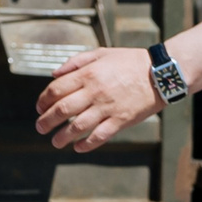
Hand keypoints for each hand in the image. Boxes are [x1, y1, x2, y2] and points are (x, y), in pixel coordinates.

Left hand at [34, 47, 162, 151]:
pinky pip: (100, 136)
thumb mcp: (101, 53)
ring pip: (78, 126)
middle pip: (62, 109)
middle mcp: (95, 91)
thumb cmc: (129, 61)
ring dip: (63, 136)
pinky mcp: (122, 120)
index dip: (43, 100)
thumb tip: (54, 74)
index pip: (56, 89)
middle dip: (47, 121)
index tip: (39, 108)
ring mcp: (108, 107)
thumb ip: (75, 62)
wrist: (161, 72)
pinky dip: (87, 144)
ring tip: (55, 142)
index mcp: (88, 74)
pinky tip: (78, 148)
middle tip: (40, 128)